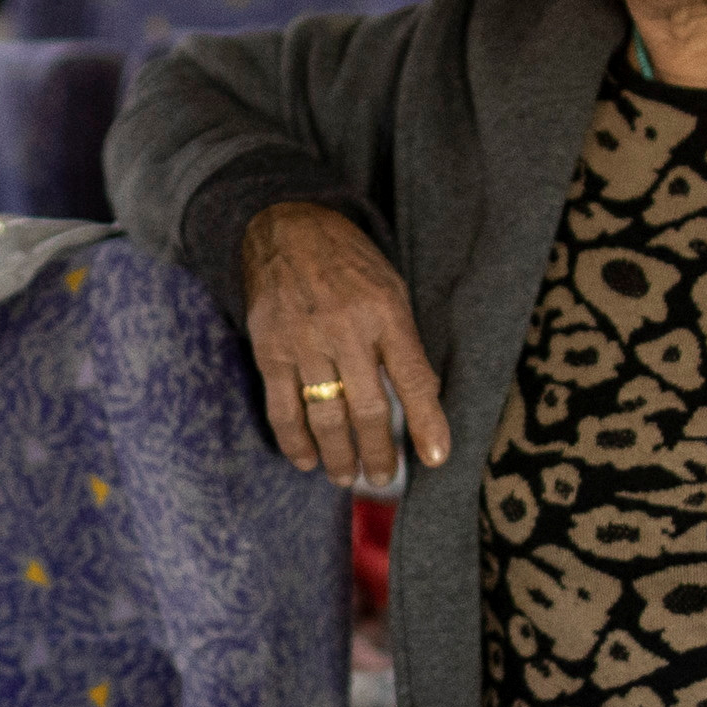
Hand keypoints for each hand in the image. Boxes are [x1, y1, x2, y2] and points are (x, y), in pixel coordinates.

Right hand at [240, 204, 450, 488]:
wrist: (285, 228)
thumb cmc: (348, 263)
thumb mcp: (391, 289)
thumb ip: (404, 342)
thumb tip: (423, 396)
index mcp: (386, 312)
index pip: (413, 379)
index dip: (426, 423)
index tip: (436, 457)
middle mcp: (346, 329)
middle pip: (367, 409)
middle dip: (379, 453)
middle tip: (384, 477)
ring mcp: (304, 342)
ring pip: (325, 417)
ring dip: (339, 456)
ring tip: (348, 478)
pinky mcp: (270, 350)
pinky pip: (283, 408)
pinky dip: (295, 441)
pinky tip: (307, 460)